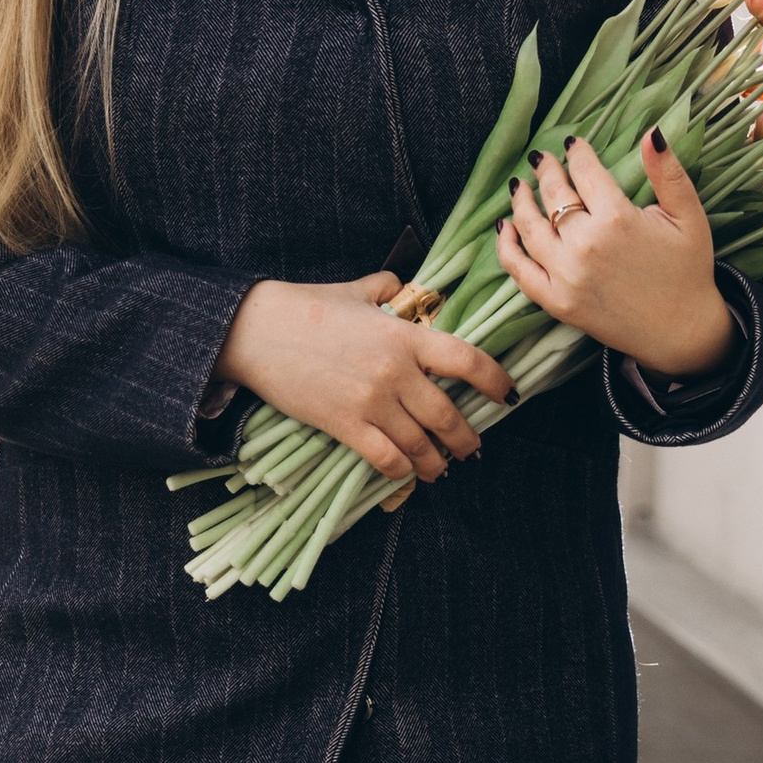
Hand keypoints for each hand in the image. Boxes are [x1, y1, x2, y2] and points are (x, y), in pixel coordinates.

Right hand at [214, 272, 516, 486]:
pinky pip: (385, 459)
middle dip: (468, 438)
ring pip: (421, 445)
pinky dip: (401, 472)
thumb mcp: (357, 290)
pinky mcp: (345, 425)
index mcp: (405, 335)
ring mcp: (371, 402)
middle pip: (449, 415)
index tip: (508, 395)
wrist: (254, 330)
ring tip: (442, 468)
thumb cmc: (307, 306)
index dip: (496, 381)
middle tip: (473, 448)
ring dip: (438, 462)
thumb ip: (389, 290)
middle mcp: (396, 372)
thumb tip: (406, 289)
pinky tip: (407, 474)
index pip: (467, 361)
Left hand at [497, 133, 735, 377]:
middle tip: (541, 159)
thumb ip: (668, 173)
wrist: (682, 331)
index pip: (585, 172)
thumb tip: (653, 132)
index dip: (577, 153)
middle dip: (546, 170)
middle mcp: (586, 245)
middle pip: (554, 195)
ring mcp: (567, 275)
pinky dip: (506, 248)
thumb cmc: (687, 269)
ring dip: (521, 202)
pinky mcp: (557, 302)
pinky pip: (520, 271)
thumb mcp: (688, 216)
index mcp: (618, 219)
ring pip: (530, 227)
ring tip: (520, 186)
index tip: (573, 144)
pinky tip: (504, 228)